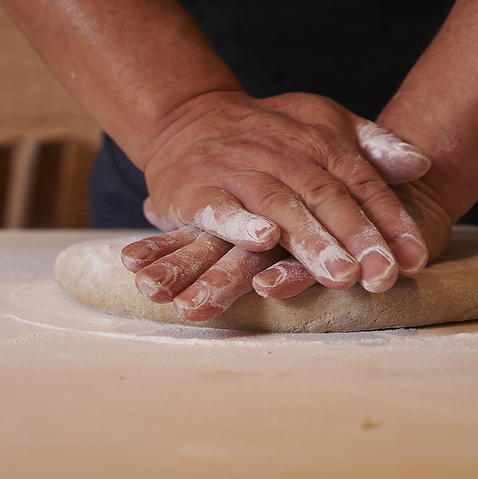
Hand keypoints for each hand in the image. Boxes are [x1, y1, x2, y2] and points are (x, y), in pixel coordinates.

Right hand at [141, 90, 428, 292]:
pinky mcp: (197, 190)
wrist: (190, 117)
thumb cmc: (262, 131)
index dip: (388, 219)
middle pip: (324, 196)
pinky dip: (241, 222)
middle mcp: (279, 154)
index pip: (360, 181)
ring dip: (310, 239)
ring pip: (279, 204)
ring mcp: (236, 170)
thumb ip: (369, 145)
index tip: (412, 257)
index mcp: (315, 140)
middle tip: (381, 275)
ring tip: (338, 273)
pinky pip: (220, 207)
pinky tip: (263, 239)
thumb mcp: (319, 123)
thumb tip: (419, 165)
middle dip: (356, 237)